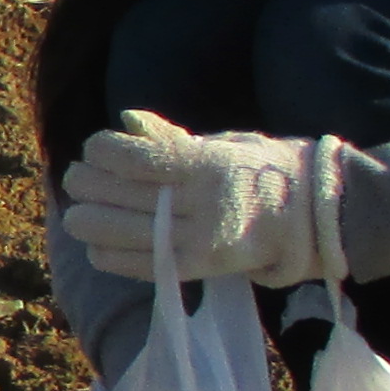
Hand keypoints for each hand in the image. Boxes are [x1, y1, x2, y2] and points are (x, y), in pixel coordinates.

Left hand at [62, 111, 342, 288]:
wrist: (312, 217)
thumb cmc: (260, 171)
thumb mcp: (224, 143)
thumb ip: (173, 137)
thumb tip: (127, 121)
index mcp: (209, 165)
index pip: (138, 159)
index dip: (104, 152)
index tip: (94, 148)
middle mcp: (203, 204)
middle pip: (123, 196)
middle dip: (88, 186)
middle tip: (76, 179)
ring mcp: (200, 240)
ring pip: (125, 233)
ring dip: (90, 221)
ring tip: (78, 213)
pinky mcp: (199, 269)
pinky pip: (142, 264)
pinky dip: (110, 255)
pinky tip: (96, 245)